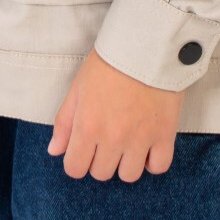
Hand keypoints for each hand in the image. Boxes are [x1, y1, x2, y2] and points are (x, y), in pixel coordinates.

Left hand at [47, 48, 184, 180]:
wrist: (146, 44)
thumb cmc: (109, 62)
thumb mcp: (79, 86)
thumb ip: (64, 121)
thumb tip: (54, 151)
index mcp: (88, 126)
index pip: (75, 169)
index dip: (76, 160)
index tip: (84, 148)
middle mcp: (113, 138)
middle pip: (101, 173)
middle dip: (100, 158)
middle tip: (106, 137)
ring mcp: (140, 139)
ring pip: (128, 175)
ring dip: (126, 162)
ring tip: (128, 141)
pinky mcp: (164, 135)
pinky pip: (158, 167)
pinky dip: (152, 161)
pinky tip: (147, 146)